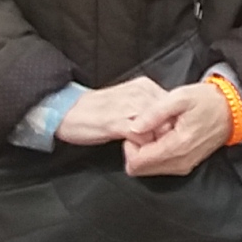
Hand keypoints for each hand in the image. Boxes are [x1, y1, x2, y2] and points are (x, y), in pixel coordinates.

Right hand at [50, 77, 167, 147]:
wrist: (66, 111)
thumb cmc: (96, 111)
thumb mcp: (128, 103)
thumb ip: (148, 109)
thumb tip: (168, 123)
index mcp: (144, 87)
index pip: (173, 106)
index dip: (174, 125)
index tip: (171, 138)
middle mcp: (141, 93)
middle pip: (171, 117)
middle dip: (169, 136)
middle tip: (163, 150)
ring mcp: (130, 106)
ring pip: (159, 127)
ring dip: (158, 144)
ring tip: (149, 154)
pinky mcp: (117, 122)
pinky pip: (143, 137)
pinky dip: (144, 149)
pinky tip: (136, 154)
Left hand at [122, 82, 232, 177]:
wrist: (232, 111)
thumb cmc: (207, 102)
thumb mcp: (179, 97)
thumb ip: (154, 113)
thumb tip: (134, 127)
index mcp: (177, 146)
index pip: (137, 162)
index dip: (130, 145)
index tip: (138, 128)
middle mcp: (180, 162)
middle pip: (140, 169)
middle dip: (136, 150)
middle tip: (146, 128)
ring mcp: (184, 166)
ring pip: (148, 170)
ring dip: (146, 152)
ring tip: (157, 130)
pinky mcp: (186, 166)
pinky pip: (160, 167)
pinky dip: (156, 154)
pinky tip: (164, 136)